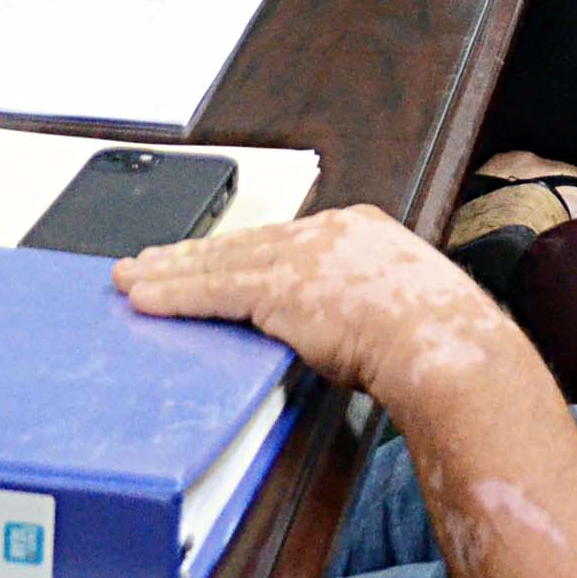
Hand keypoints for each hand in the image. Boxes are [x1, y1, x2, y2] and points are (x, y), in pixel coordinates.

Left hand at [117, 206, 520, 410]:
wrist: (444, 348)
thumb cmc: (436, 342)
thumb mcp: (398, 307)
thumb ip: (359, 303)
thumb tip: (336, 328)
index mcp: (359, 229)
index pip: (281, 238)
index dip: (237, 248)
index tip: (208, 254)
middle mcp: (326, 231)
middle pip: (241, 241)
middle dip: (191, 253)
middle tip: (149, 259)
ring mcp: (301, 256)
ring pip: (218, 261)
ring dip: (168, 272)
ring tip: (132, 277)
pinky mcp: (280, 288)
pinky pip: (213, 291)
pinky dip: (174, 295)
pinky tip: (145, 299)